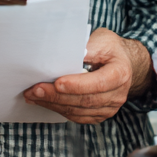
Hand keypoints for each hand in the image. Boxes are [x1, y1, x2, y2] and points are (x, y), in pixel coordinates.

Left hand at [24, 28, 152, 123]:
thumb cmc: (110, 50)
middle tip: (35, 89)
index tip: (57, 82)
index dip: (77, 85)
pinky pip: (76, 116)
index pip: (98, 83)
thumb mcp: (103, 39)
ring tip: (33, 95)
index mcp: (120, 73)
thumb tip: (63, 54)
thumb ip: (87, 46)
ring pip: (78, 110)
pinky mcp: (99, 114)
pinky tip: (44, 101)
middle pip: (85, 100)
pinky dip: (58, 109)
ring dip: (53, 104)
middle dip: (56, 96)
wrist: (122, 63)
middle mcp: (117, 94)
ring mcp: (109, 108)